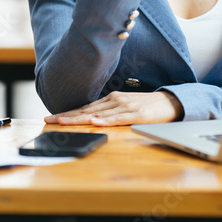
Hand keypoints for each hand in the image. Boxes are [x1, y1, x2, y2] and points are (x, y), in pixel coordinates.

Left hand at [46, 91, 184, 126]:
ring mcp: (126, 107)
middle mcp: (116, 101)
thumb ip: (110, 111)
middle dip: (67, 115)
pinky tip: (94, 122)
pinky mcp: (137, 115)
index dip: (68, 112)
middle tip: (49, 120)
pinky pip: (118, 119)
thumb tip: (91, 118)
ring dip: (79, 118)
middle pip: (87, 110)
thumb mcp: (126, 105)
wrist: (172, 101)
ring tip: (63, 122)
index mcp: (112, 99)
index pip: (85, 107)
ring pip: (98, 114)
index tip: (51, 117)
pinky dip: (105, 120)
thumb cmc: (148, 106)